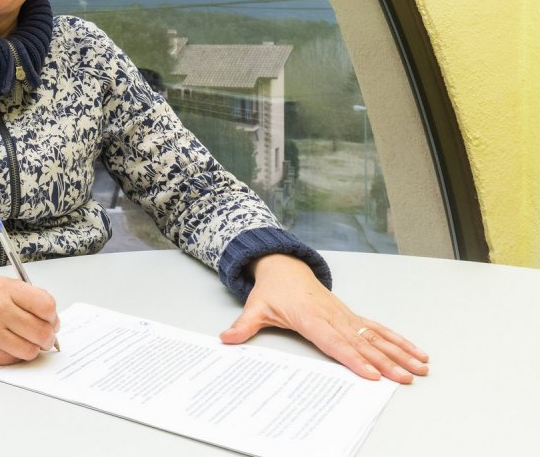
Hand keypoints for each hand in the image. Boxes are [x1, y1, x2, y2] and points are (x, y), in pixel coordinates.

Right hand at [0, 275, 59, 364]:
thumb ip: (22, 298)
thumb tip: (49, 317)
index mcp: (4, 289)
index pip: (46, 305)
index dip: (53, 316)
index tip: (50, 319)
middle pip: (42, 331)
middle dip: (47, 336)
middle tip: (43, 335)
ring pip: (31, 350)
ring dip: (32, 349)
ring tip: (24, 341)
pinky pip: (13, 360)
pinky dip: (15, 356)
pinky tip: (7, 346)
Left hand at [219, 253, 428, 383]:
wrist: (284, 266)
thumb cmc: (272, 290)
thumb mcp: (255, 307)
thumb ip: (243, 326)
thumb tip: (225, 338)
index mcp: (310, 318)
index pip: (334, 342)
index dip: (353, 359)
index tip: (372, 375)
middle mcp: (333, 317)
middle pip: (362, 344)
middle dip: (386, 362)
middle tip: (405, 378)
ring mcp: (345, 316)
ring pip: (376, 337)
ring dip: (400, 352)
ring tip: (420, 368)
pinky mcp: (352, 316)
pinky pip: (378, 329)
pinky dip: (398, 340)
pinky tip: (416, 351)